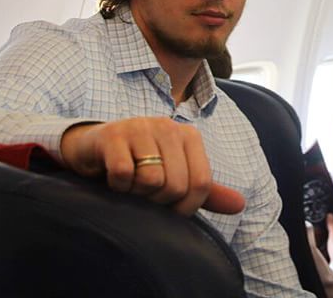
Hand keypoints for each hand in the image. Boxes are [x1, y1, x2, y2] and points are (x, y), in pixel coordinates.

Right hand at [60, 117, 244, 215]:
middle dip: (156, 200)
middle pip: (176, 186)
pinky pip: (123, 175)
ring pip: (151, 181)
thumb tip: (240, 204)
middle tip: (142, 190)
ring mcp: (139, 127)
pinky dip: (116, 186)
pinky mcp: (112, 135)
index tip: (166, 203)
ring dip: (135, 193)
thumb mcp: (173, 176)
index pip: (201, 184)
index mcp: (187, 135)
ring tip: (129, 182)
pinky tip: (112, 177)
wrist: (92, 149)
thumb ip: (203, 191)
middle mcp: (166, 125)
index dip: (184, 207)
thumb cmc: (138, 165)